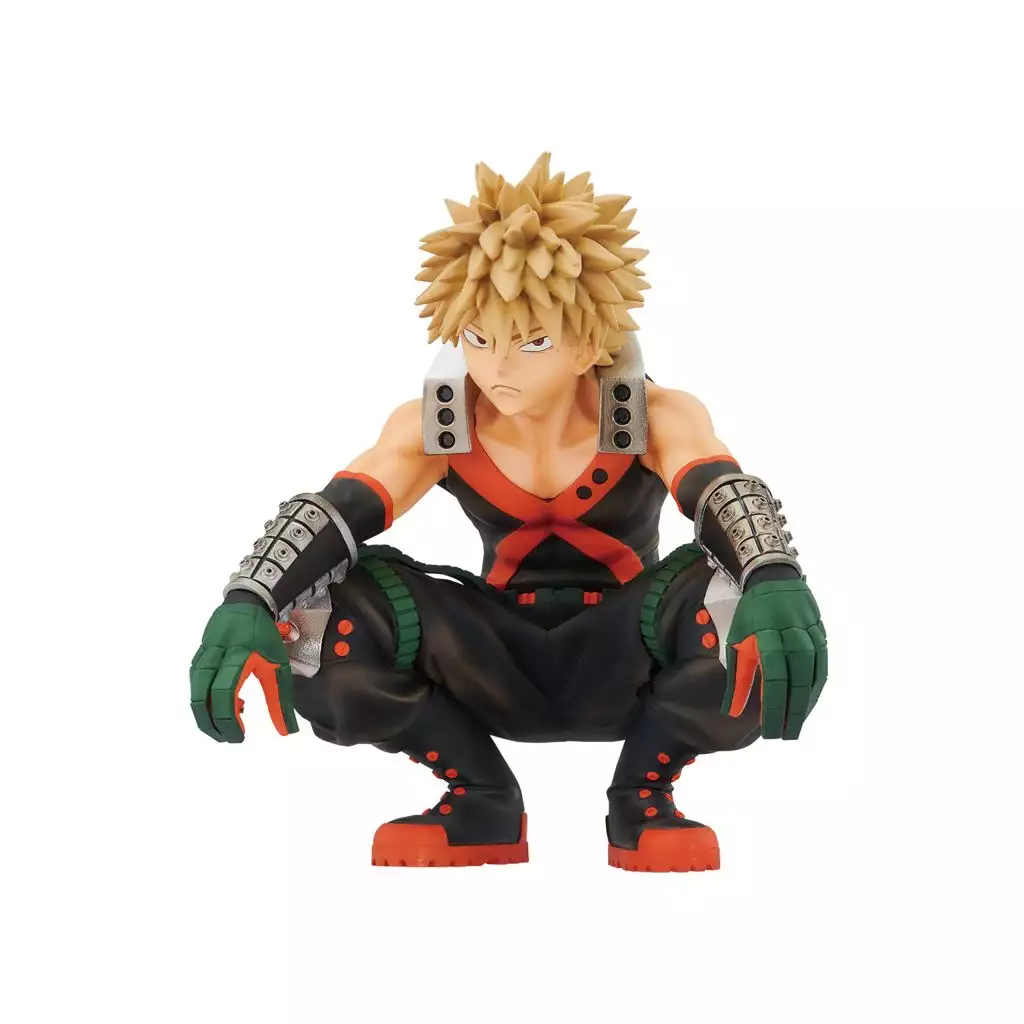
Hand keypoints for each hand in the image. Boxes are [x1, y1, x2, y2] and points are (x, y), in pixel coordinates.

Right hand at [189, 602, 298, 742]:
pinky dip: (205, 700)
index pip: (225, 691)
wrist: (247, 604)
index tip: (240, 736)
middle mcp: (217, 654)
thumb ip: (280, 700)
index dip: (229, 718)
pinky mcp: (198, 656)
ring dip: (206, 715)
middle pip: (203, 695)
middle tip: (229, 738)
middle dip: (213, 724)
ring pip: (194, 691)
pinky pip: (195, 684)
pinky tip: (221, 705)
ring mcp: (204, 654)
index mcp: (239, 655)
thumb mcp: (279, 665)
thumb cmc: (264, 637)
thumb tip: (287, 732)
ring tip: (223, 727)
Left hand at [723, 579, 826, 739]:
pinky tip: (808, 702)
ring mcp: (809, 632)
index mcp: (766, 633)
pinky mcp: (820, 633)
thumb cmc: (750, 615)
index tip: (767, 728)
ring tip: (796, 724)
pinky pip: (822, 665)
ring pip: (813, 673)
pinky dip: (815, 686)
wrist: (773, 579)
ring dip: (806, 701)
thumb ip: (737, 677)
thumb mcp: (737, 640)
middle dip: (791, 710)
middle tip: (785, 735)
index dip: (772, 704)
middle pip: (796, 678)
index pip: (773, 675)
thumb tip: (731, 712)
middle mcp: (791, 633)